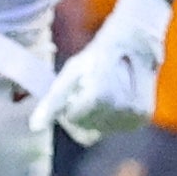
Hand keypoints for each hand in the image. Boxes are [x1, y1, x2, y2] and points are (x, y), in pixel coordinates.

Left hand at [34, 0, 173, 141]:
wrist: (134, 44)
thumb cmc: (97, 57)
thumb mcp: (70, 74)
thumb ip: (52, 102)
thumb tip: (34, 127)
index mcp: (100, 97)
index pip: (71, 119)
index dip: (69, 104)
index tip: (76, 87)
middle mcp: (120, 110)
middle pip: (86, 128)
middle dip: (82, 112)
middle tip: (90, 88)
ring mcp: (134, 116)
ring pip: (101, 131)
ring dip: (96, 116)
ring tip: (104, 92)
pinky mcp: (142, 118)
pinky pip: (116, 129)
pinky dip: (111, 117)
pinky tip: (114, 99)